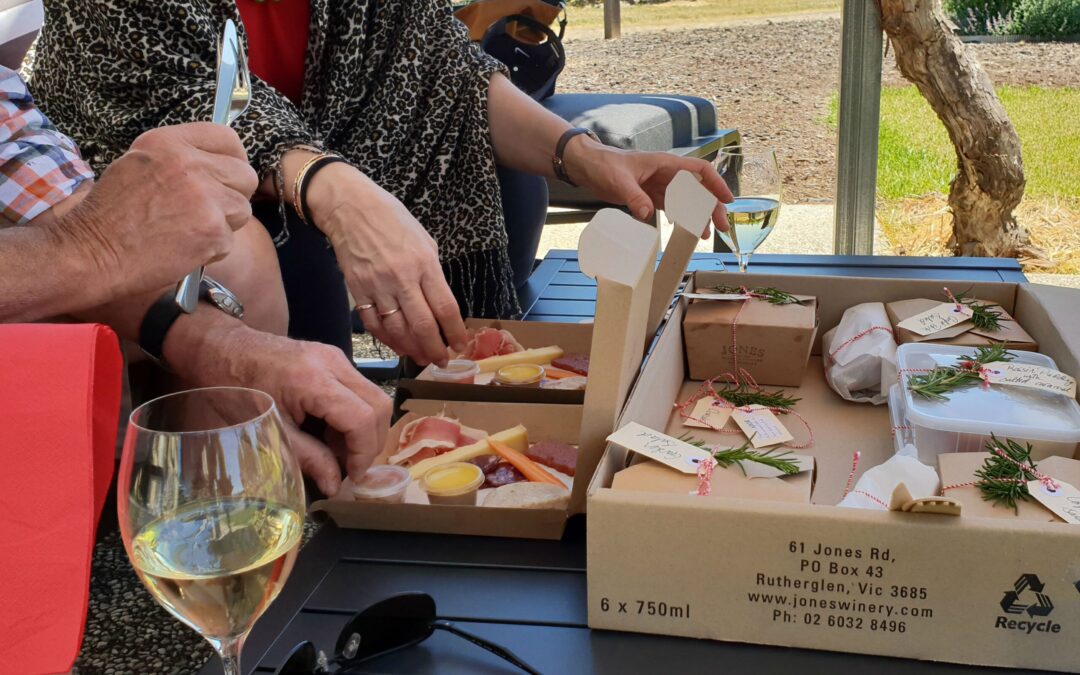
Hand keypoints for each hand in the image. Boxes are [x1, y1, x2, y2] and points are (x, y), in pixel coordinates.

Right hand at [50, 122, 257, 298]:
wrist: (92, 251)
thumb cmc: (112, 215)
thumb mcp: (139, 164)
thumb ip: (179, 159)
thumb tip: (219, 163)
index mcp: (168, 143)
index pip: (227, 137)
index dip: (234, 158)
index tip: (229, 173)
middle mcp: (189, 164)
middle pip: (245, 175)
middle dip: (233, 195)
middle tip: (210, 210)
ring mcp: (204, 196)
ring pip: (242, 209)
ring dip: (224, 224)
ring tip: (188, 230)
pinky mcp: (212, 229)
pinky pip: (230, 239)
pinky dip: (212, 250)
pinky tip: (183, 248)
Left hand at [173, 322, 392, 496]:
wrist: (218, 348)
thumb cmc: (232, 388)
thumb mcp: (265, 430)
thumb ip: (306, 458)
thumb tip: (335, 485)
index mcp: (313, 380)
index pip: (363, 417)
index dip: (364, 452)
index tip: (353, 476)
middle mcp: (332, 362)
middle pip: (379, 404)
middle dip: (371, 441)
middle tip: (350, 466)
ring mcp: (335, 356)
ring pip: (373, 396)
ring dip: (364, 429)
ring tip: (334, 449)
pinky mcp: (332, 357)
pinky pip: (358, 389)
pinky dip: (353, 415)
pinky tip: (328, 430)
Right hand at [307, 163, 467, 366]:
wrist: (349, 208)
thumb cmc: (391, 219)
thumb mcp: (423, 240)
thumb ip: (432, 272)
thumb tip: (439, 302)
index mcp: (424, 263)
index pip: (445, 307)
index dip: (455, 332)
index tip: (460, 345)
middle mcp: (402, 278)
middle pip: (423, 325)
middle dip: (435, 349)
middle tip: (442, 361)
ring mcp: (377, 287)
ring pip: (397, 330)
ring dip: (412, 349)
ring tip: (422, 358)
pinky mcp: (358, 291)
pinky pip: (374, 324)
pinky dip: (388, 340)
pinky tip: (398, 346)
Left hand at [564, 137, 733, 236]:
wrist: (585, 165)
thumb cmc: (602, 164)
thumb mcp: (618, 181)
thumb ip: (634, 197)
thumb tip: (646, 214)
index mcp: (665, 164)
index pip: (699, 170)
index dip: (716, 184)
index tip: (727, 200)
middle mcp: (666, 173)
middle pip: (697, 189)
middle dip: (711, 207)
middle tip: (720, 227)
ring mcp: (658, 184)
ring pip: (686, 200)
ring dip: (697, 216)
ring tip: (704, 234)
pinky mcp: (649, 195)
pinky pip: (671, 206)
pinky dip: (679, 217)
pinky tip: (683, 228)